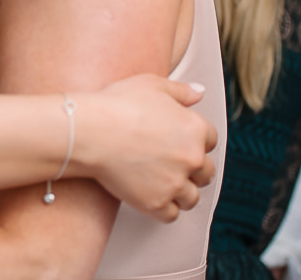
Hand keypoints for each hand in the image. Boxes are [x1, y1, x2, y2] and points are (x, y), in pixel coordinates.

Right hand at [77, 75, 216, 222]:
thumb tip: (200, 93)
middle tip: (173, 165)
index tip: (181, 142)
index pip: (211, 140)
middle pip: (206, 172)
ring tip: (163, 184)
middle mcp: (191, 158)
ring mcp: (175, 183)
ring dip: (181, 192)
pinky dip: (164, 209)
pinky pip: (171, 215)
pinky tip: (152, 196)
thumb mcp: (151, 84)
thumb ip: (181, 90)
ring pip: (192, 197)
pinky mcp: (156, 203)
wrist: (90, 131)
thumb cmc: (116, 104)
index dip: (196, 141)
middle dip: (193, 169)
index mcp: (194, 128)